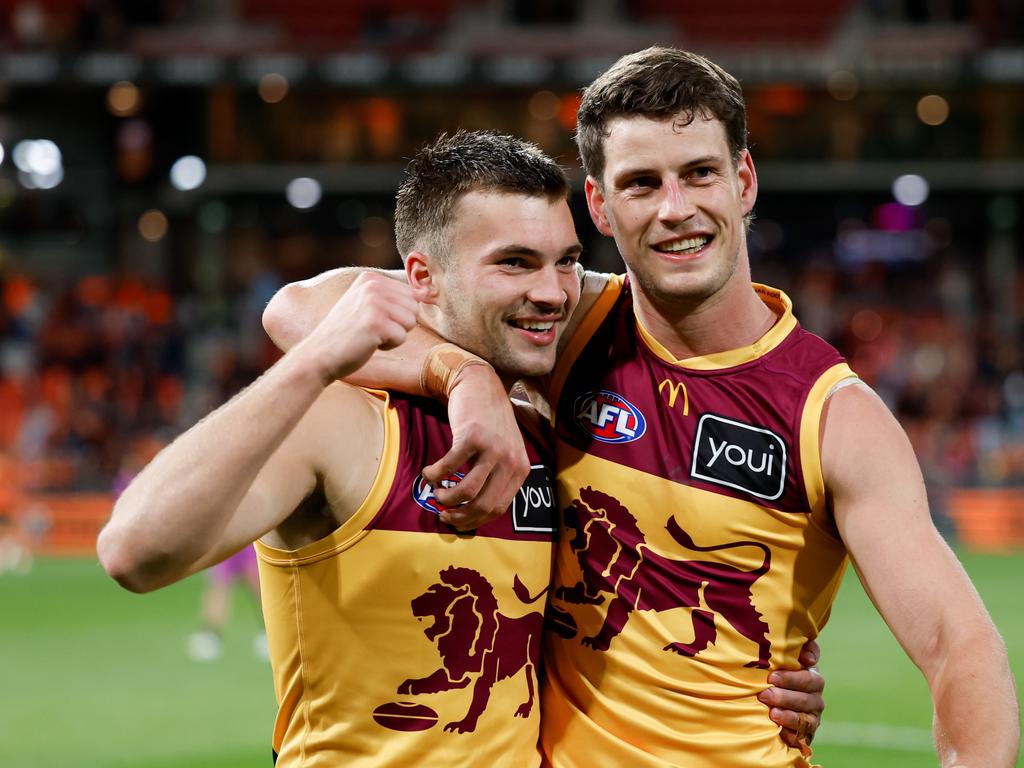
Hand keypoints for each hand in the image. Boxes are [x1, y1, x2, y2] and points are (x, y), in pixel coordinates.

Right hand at [300, 272, 418, 382]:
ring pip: (411, 322)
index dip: (397, 314)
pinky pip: (402, 337)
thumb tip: (426, 293)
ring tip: (370, 335)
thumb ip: (392, 297)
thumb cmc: (347, 334)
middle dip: (399, 324)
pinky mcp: (375, 322)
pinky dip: (389, 345)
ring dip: (394, 335)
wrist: (319, 354)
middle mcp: (372, 285)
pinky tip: (368, 343)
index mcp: (371, 278)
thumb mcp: (366, 304)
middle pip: (414, 307)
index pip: (410, 294)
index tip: (373, 319)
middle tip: (372, 329)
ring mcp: (373, 303)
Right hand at [424, 365, 529, 530]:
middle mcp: (511, 461)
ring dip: (446, 498)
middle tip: (443, 514)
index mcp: (521, 469)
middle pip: (484, 505)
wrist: (480, 385)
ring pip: (466, 491)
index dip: (474, 520)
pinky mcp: (472, 437)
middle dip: (459, 516)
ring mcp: (492, 448)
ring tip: (436, 493)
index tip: (456, 521)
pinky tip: (428, 474)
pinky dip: (434, 475)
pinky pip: (449, 467)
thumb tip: (473, 512)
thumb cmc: (489, 423)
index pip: (499, 508)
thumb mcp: (504, 452)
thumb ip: (497, 478)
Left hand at [758, 639, 823, 754]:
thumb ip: (769, 647)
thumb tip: (764, 626)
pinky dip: (792, 731)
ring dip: (789, 710)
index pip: (812, 657)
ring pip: (808, 710)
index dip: (811, 655)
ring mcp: (812, 712)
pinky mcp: (806, 732)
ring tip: (771, 711)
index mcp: (805, 669)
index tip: (803, 658)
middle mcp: (814, 690)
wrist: (761, 713)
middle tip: (769, 684)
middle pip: (811, 685)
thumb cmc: (762, 679)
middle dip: (790, 684)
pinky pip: (804, 733)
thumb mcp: (763, 662)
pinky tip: (779, 730)